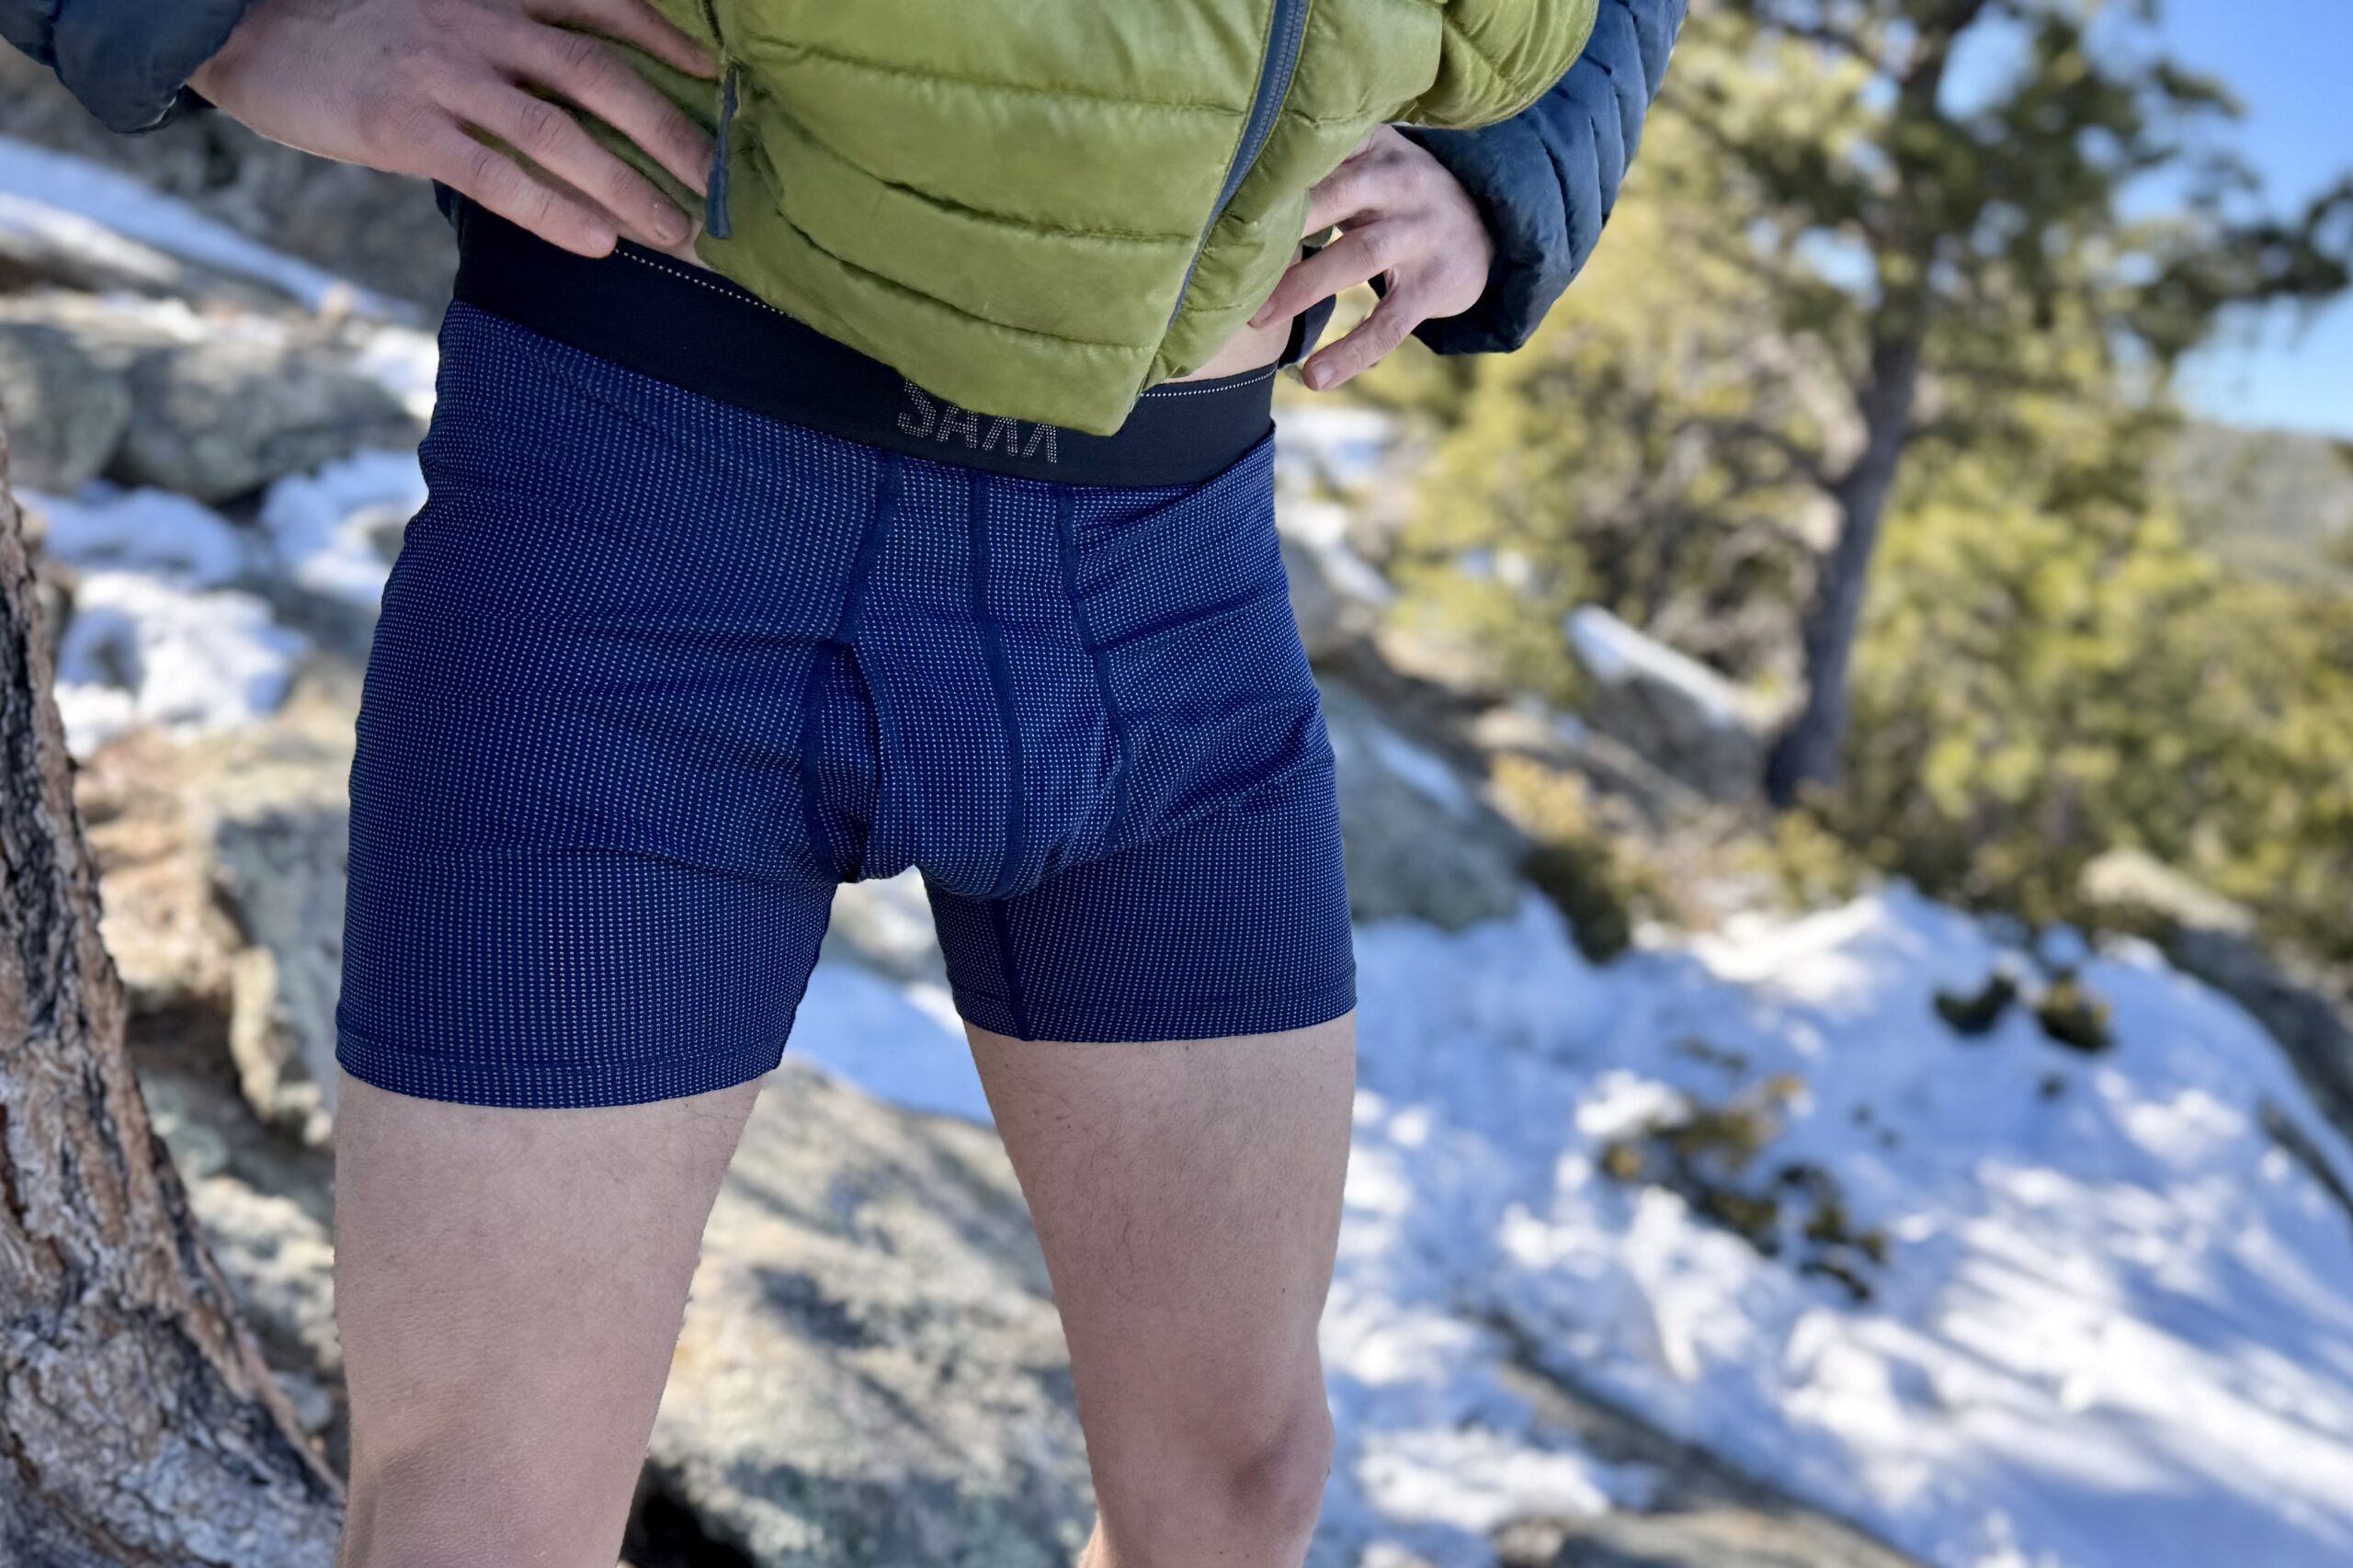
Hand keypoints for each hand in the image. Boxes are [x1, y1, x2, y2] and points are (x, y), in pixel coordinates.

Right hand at [190, 0, 716, 257]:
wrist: (238, 23)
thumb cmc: (348, 26)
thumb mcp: (435, 7)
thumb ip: (501, 37)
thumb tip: (572, 88)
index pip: (601, 8)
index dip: (663, 40)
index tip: (710, 76)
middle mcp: (479, 21)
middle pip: (601, 76)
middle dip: (669, 132)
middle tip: (714, 183)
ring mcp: (444, 74)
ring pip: (562, 133)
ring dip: (628, 187)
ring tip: (674, 231)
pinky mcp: (406, 128)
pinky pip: (499, 176)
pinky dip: (556, 212)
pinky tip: (598, 245)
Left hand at [1247, 125, 1493, 390]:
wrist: (1488, 225)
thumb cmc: (1398, 195)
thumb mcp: (1369, 161)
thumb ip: (1318, 164)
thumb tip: (1232, 180)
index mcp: (1374, 148)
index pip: (1320, 152)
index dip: (1273, 174)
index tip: (1224, 196)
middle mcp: (1402, 182)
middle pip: (1335, 197)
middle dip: (1280, 228)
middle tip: (1225, 261)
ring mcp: (1422, 234)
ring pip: (1360, 255)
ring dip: (1304, 286)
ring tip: (1258, 319)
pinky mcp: (1434, 286)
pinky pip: (1390, 323)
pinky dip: (1352, 352)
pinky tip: (1315, 378)